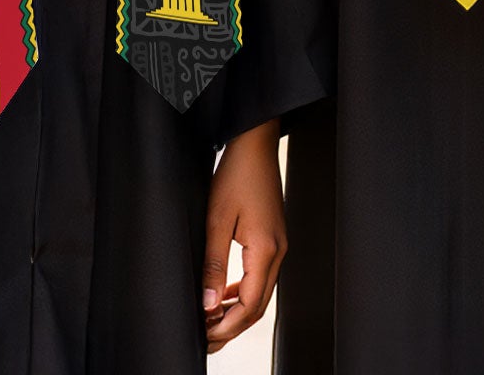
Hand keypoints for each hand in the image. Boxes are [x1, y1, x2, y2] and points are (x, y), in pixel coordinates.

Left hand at [202, 119, 286, 350]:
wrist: (256, 144)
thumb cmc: (237, 175)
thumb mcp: (216, 220)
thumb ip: (213, 266)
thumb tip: (208, 305)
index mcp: (266, 249)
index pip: (250, 305)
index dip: (227, 326)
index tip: (204, 336)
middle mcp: (278, 251)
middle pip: (259, 305)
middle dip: (232, 327)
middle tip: (204, 338)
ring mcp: (279, 244)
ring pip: (261, 293)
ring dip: (237, 312)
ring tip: (210, 321)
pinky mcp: (273, 239)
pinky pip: (261, 276)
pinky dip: (244, 293)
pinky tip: (224, 295)